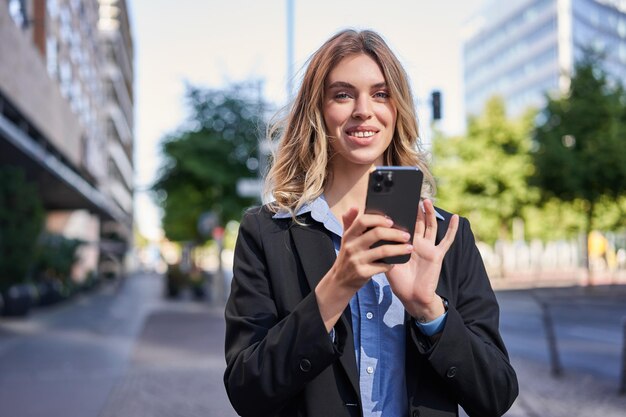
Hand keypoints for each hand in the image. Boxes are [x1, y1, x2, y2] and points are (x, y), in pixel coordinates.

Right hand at [314, 207, 412, 330]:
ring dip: (399, 248)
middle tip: (406, 235)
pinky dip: (391, 264)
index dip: (378, 219)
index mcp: (348, 235)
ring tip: (409, 247)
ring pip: (383, 251)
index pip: (363, 221)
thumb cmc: (347, 256)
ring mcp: (357, 260)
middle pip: (376, 234)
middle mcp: (351, 246)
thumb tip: (354, 207)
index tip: (391, 221)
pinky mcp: (363, 273)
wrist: (340, 281)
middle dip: (395, 233)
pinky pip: (383, 266)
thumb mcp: (345, 239)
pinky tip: (396, 262)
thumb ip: (350, 222)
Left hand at [386, 199, 458, 320]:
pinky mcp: (437, 254)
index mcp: (404, 243)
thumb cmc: (399, 281)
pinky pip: (446, 240)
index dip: (400, 213)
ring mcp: (428, 248)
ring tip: (426, 201)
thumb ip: (384, 246)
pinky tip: (456, 218)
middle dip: (414, 209)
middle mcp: (417, 243)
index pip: (403, 224)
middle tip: (410, 195)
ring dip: (429, 213)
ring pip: (430, 226)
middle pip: (417, 221)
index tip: (395, 200)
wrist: (411, 297)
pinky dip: (452, 229)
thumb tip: (376, 230)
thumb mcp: (387, 260)